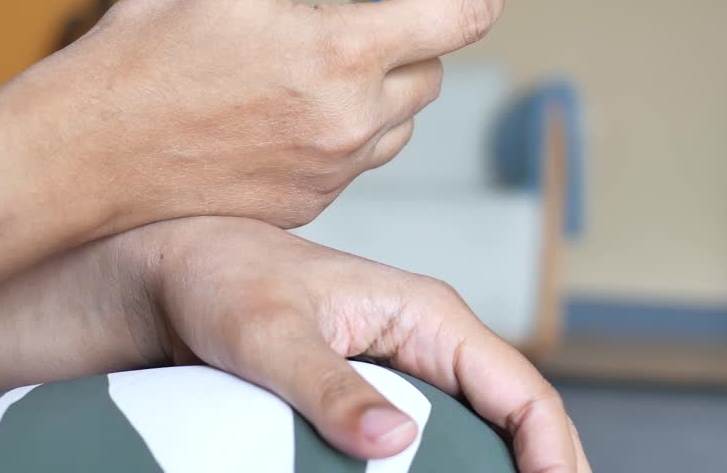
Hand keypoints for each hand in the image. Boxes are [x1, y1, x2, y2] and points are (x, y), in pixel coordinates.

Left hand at [0, 217, 590, 472]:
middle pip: (514, 416)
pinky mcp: (371, 393)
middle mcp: (426, 340)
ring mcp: (402, 369)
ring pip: (479, 432)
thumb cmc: (221, 281)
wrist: (173, 273)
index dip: (553, 450)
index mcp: (425, 313)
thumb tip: (394, 440)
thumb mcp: (268, 336)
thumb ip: (328, 385)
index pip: (521, 387)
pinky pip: (433, 441)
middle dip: (542, 470)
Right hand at [24, 0, 503, 234]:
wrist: (88, 154)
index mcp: (339, 54)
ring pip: (398, 123)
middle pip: (432, 75)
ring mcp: (331, 171)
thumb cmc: (146, 54)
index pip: (456, 19)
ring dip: (377, 91)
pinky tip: (279, 115)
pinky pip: (356, 160)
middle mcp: (348, 121)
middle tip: (350, 24)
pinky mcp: (308, 205)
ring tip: (302, 73)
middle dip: (409, 41)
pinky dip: (342, 131)